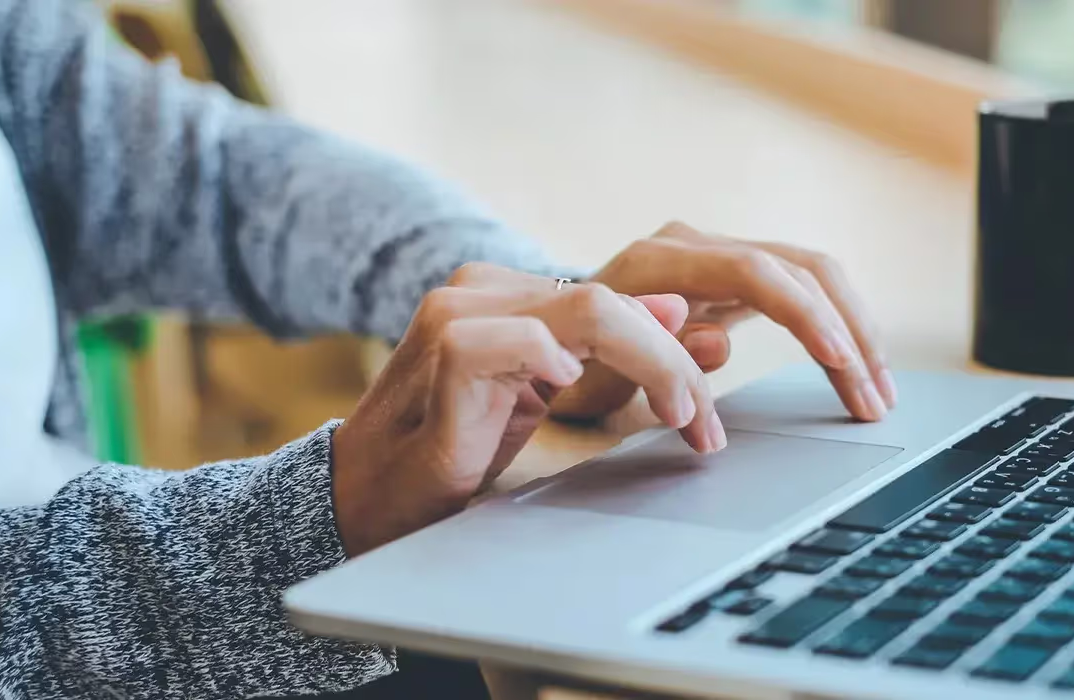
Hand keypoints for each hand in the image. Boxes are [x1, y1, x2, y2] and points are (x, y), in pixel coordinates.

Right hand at [330, 263, 723, 556]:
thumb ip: (606, 352)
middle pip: (613, 298)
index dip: (673, 350)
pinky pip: (516, 339)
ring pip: (589, 308)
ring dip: (652, 364)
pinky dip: (556, 359)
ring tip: (679, 416)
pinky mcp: (444, 354)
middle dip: (675, 362)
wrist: (367, 497)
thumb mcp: (546, 395)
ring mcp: (459, 315)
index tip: (706, 414)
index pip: (616, 299)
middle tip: (704, 423)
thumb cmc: (451, 448)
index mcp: (509, 294)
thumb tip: (679, 312)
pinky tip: (573, 386)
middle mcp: (484, 291)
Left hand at [550, 221, 895, 422]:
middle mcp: (690, 245)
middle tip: (875, 397)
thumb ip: (650, 354)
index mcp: (654, 264)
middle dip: (848, 332)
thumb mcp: (593, 379)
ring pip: (812, 274)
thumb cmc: (565, 369)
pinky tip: (857, 365)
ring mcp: (714, 254)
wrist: (545, 342)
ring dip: (854, 331)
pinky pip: (801, 289)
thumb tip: (717, 339)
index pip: (754, 271)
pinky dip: (835, 327)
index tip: (840, 361)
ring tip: (879, 391)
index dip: (805, 314)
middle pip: (799, 267)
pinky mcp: (732, 274)